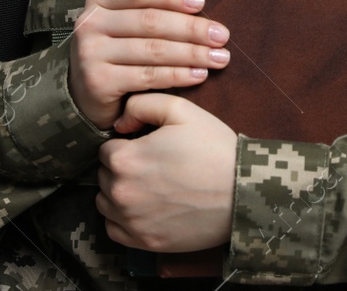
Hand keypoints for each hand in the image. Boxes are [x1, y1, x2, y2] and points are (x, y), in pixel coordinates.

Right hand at [68, 0, 230, 129]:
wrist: (85, 95)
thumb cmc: (116, 53)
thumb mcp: (124, 25)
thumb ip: (150, 12)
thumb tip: (198, 6)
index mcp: (99, 2)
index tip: (201, 1)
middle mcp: (91, 24)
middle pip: (150, 22)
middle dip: (191, 28)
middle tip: (221, 35)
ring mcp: (91, 54)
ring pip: (153, 50)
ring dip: (191, 54)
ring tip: (218, 57)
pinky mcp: (99, 82)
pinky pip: (148, 76)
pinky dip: (178, 75)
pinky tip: (198, 75)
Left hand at [96, 93, 236, 251]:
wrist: (243, 192)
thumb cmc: (214, 149)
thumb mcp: (182, 110)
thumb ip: (142, 105)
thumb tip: (119, 123)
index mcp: (125, 160)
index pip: (106, 149)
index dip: (125, 144)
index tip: (146, 146)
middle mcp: (121, 193)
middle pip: (104, 176)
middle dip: (122, 168)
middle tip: (152, 165)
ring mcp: (131, 221)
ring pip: (106, 202)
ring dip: (119, 193)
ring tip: (149, 185)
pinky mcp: (144, 242)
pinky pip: (114, 229)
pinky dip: (123, 219)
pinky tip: (145, 208)